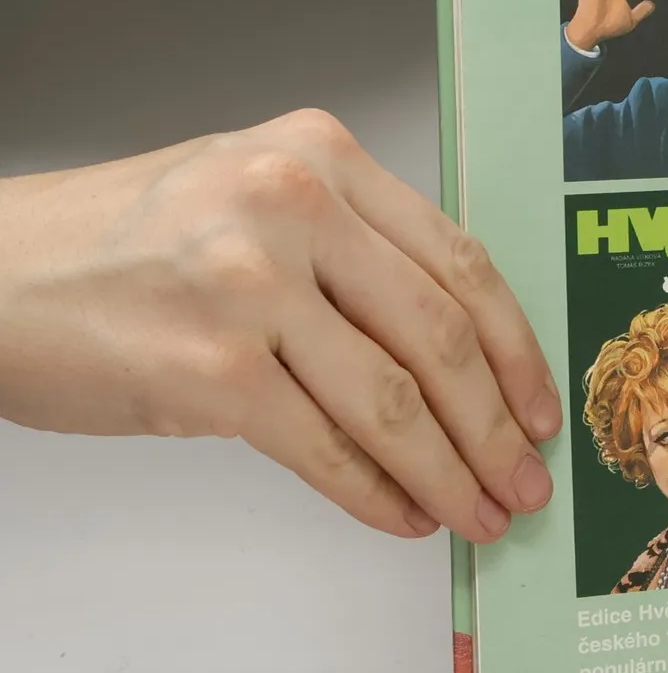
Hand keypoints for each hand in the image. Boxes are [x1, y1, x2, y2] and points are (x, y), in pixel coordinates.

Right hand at [0, 111, 561, 544]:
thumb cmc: (120, 243)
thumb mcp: (250, 196)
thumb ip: (352, 247)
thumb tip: (462, 358)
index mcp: (322, 157)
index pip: (459, 263)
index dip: (517, 349)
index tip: (541, 407)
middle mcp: (293, 205)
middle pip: (442, 337)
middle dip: (497, 427)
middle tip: (525, 481)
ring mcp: (250, 286)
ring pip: (394, 401)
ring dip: (450, 473)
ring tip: (480, 513)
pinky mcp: (211, 369)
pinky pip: (327, 448)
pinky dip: (377, 494)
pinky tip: (404, 516)